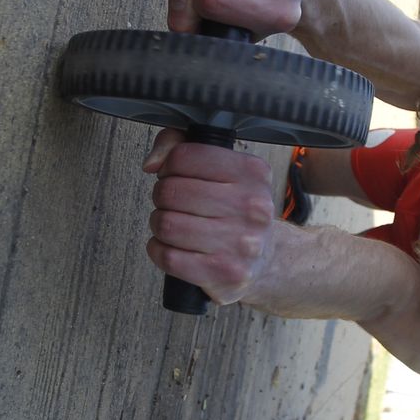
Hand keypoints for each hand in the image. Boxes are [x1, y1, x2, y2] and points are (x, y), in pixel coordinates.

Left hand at [141, 129, 276, 303]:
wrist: (266, 259)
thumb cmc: (237, 212)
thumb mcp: (223, 169)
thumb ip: (180, 146)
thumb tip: (152, 162)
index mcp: (252, 173)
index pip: (185, 156)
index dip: (169, 166)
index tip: (175, 175)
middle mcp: (252, 207)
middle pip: (171, 191)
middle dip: (162, 196)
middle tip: (171, 202)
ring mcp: (240, 243)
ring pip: (166, 224)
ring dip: (159, 223)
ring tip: (171, 224)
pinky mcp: (224, 273)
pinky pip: (168, 257)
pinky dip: (159, 250)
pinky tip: (171, 246)